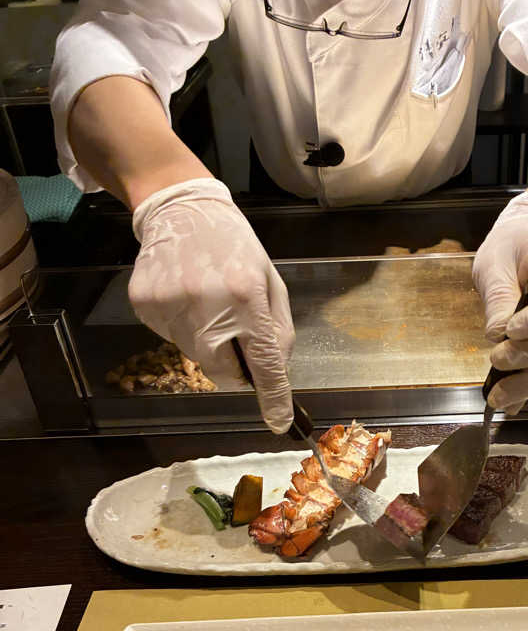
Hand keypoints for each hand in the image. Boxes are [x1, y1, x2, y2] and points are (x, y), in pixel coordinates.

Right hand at [129, 178, 294, 432]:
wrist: (180, 208)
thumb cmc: (234, 246)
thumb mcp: (270, 281)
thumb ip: (277, 330)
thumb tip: (276, 373)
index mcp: (246, 296)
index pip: (262, 362)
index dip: (272, 396)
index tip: (279, 422)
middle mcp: (207, 305)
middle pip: (223, 372)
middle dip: (235, 368)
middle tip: (236, 336)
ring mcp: (171, 307)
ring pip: (196, 357)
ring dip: (209, 343)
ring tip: (207, 302)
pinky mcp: (146, 307)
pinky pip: (171, 339)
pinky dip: (184, 328)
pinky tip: (185, 295)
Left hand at [472, 190, 527, 413]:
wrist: (527, 242)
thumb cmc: (515, 243)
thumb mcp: (499, 259)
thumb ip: (499, 293)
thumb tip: (497, 331)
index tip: (512, 329)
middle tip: (497, 358)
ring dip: (525, 380)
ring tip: (497, 396)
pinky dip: (524, 388)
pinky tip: (509, 405)